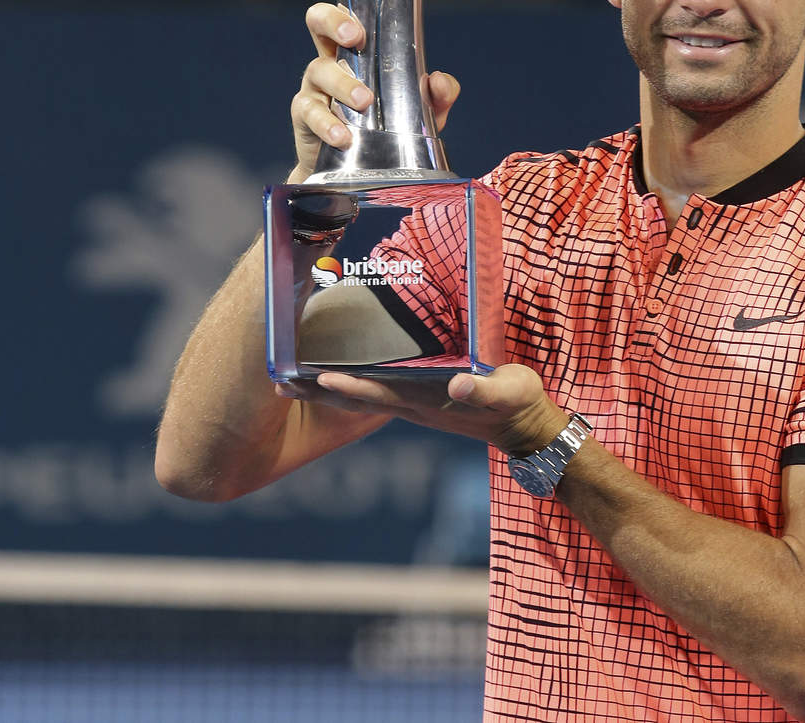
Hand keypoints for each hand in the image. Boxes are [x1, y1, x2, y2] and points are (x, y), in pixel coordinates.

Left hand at [285, 363, 569, 453]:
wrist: (524, 427)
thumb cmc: (518, 403)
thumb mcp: (508, 391)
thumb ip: (483, 388)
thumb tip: (457, 385)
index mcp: (427, 400)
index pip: (378, 392)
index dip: (348, 386)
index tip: (317, 378)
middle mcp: (412, 405)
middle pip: (356, 397)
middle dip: (320, 389)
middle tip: (280, 381)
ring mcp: (413, 405)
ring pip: (360, 397)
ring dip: (326, 390)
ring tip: (291, 381)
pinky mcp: (418, 401)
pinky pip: (375, 393)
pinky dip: (349, 386)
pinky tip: (335, 376)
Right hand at [289, 2, 461, 180]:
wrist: (359, 174)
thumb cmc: (389, 129)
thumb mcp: (421, 111)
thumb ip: (439, 95)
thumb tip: (439, 80)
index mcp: (355, 53)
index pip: (345, 17)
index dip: (346, 11)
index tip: (363, 25)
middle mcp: (331, 62)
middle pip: (316, 23)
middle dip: (332, 23)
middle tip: (355, 39)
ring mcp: (314, 88)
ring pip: (320, 71)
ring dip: (343, 84)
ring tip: (365, 102)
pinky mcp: (305, 118)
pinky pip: (310, 114)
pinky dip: (327, 124)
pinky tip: (343, 136)